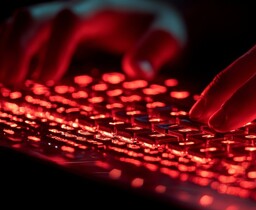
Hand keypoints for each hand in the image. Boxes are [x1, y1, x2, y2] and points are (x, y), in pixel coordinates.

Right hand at [0, 0, 185, 86]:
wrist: (161, 12)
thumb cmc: (165, 27)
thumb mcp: (169, 38)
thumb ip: (155, 51)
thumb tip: (137, 70)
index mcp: (104, 9)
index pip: (68, 20)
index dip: (54, 48)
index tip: (46, 81)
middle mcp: (79, 7)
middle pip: (34, 16)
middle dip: (16, 47)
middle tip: (9, 85)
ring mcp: (68, 15)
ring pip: (23, 21)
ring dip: (6, 47)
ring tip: (3, 83)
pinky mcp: (64, 29)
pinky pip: (29, 33)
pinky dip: (13, 50)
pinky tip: (12, 76)